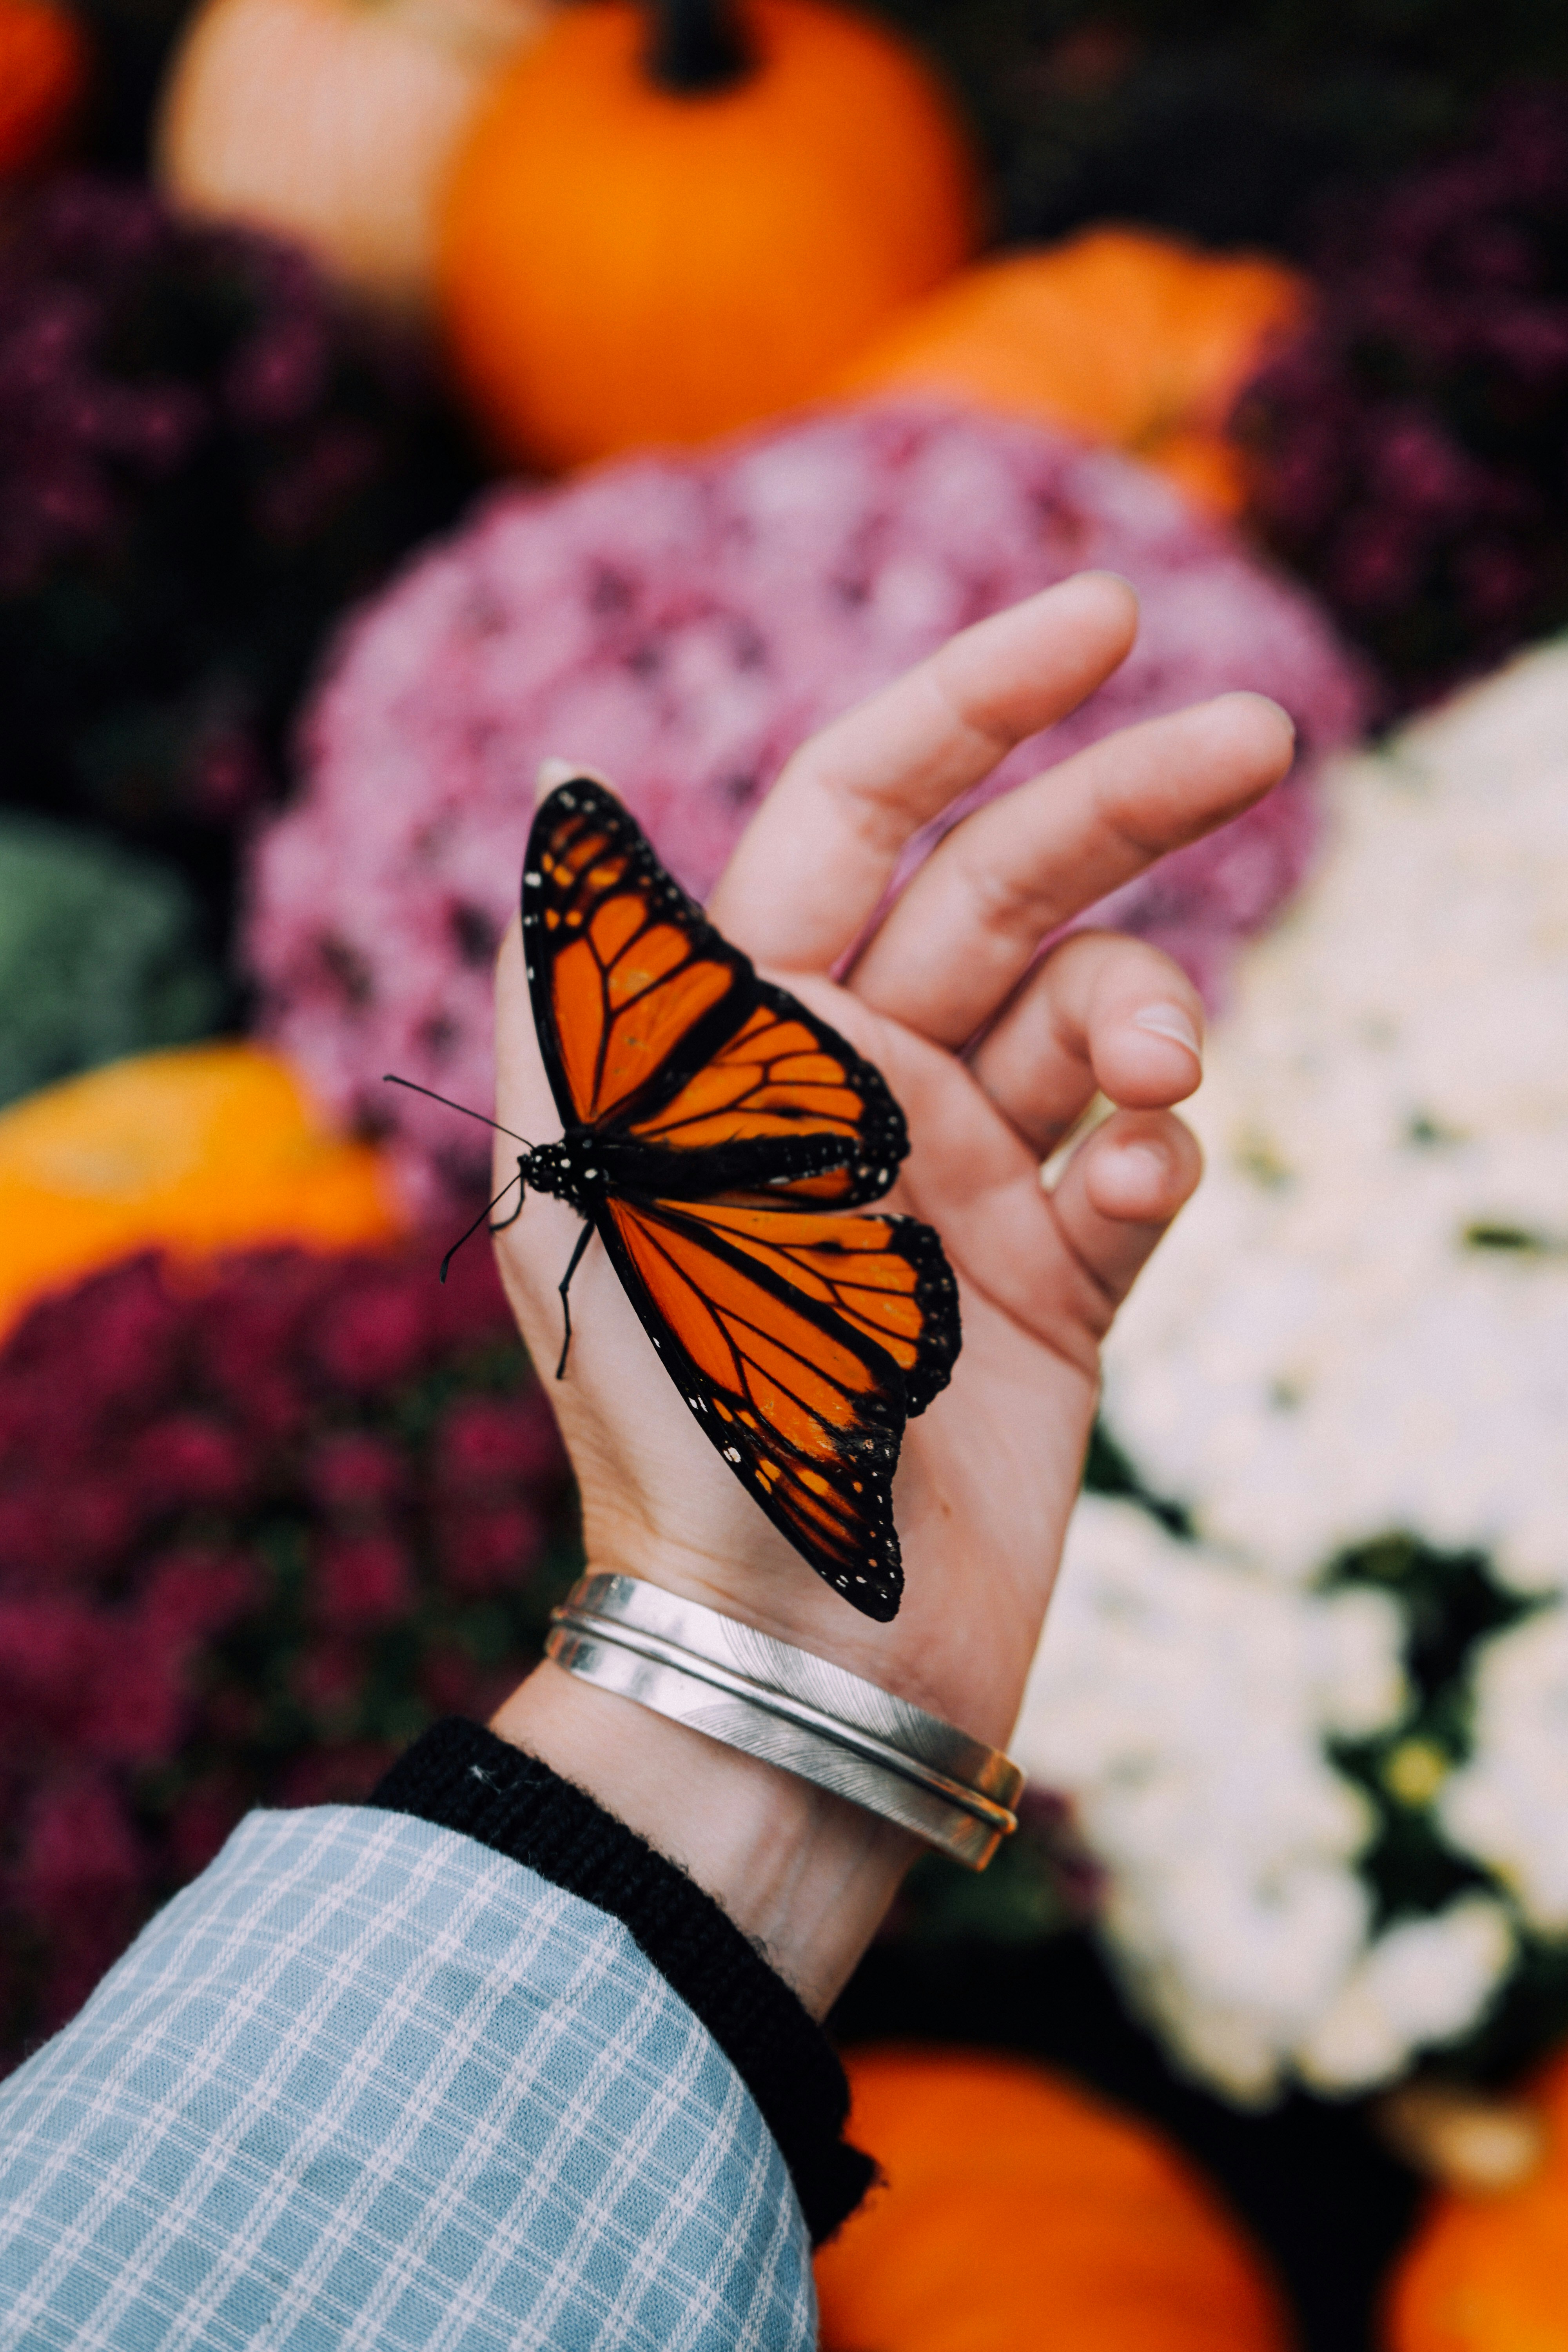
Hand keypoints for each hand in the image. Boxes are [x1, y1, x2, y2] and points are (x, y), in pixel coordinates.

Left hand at [488, 573, 1293, 2006]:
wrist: (782, 1639)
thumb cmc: (673, 1411)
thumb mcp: (589, 1180)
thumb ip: (589, 987)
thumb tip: (567, 789)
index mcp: (750, 1036)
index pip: (865, 812)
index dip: (969, 702)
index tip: (1107, 613)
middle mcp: (859, 1085)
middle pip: (1010, 886)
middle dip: (1126, 800)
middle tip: (1262, 732)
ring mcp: (963, 1182)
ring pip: (1098, 1023)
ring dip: (1149, 1018)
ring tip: (1165, 1082)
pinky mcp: (1054, 1287)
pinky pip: (1135, 1177)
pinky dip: (1154, 1161)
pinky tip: (1132, 1191)